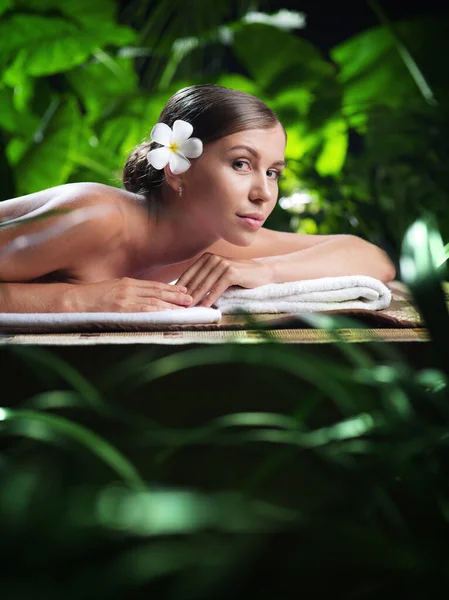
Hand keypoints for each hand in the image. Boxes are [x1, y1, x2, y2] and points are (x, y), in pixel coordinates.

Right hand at [64, 278, 192, 311]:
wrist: (73, 301)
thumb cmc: (89, 298)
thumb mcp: (110, 290)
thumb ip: (125, 293)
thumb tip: (138, 300)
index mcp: (126, 282)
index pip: (153, 285)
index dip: (169, 288)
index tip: (183, 290)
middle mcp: (128, 288)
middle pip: (157, 291)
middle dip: (176, 294)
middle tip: (191, 297)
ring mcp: (126, 298)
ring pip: (154, 300)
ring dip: (172, 303)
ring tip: (186, 306)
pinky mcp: (121, 307)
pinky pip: (144, 309)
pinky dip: (158, 310)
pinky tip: (169, 312)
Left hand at [176, 253, 272, 307]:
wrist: (261, 272)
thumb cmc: (238, 276)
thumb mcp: (218, 274)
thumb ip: (204, 279)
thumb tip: (185, 293)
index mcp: (206, 258)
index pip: (188, 275)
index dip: (179, 288)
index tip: (172, 300)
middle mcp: (213, 259)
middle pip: (195, 281)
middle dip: (186, 295)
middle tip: (177, 307)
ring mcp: (222, 264)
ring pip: (205, 285)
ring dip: (195, 298)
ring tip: (188, 309)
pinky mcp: (232, 272)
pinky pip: (217, 288)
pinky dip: (210, 298)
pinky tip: (204, 306)